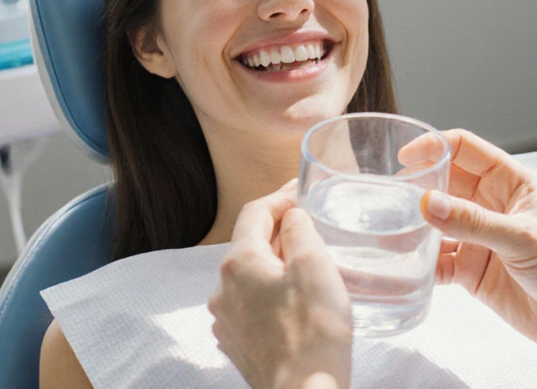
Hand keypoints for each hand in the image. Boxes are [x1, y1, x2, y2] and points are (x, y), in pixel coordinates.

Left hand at [209, 181, 352, 388]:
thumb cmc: (313, 331)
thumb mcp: (314, 264)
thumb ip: (300, 230)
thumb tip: (291, 217)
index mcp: (238, 263)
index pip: (255, 213)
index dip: (280, 198)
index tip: (300, 192)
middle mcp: (222, 290)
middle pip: (251, 245)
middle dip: (281, 233)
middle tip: (311, 227)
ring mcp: (227, 321)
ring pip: (251, 278)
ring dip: (277, 266)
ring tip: (310, 267)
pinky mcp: (238, 344)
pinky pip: (253, 306)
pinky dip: (273, 295)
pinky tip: (298, 303)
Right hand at [404, 130, 536, 355]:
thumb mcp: (522, 237)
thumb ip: (473, 221)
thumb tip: (428, 202)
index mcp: (511, 182)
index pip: (466, 150)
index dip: (435, 147)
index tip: (405, 156)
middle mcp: (492, 205)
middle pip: (445, 184)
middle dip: (417, 188)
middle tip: (388, 197)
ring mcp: (479, 238)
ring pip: (437, 224)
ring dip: (414, 229)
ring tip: (387, 234)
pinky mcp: (471, 270)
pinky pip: (438, 261)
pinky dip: (421, 264)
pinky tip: (405, 267)